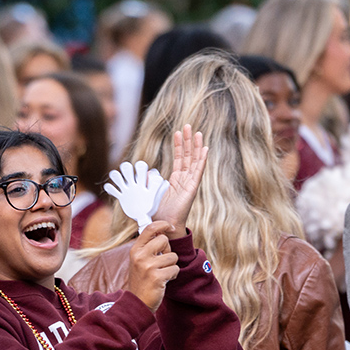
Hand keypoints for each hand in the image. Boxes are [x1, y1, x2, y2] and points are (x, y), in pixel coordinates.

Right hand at [125, 221, 178, 310]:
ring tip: (162, 273)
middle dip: (168, 250)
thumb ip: (148, 246)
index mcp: (135, 250)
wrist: (137, 302)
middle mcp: (140, 256)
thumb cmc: (142, 279)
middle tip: (162, 261)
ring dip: (171, 265)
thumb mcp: (139, 260)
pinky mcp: (157, 277)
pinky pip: (175, 269)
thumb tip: (162, 231)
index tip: (170, 227)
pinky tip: (163, 281)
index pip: (150, 229)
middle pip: (164, 240)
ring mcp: (148, 267)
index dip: (163, 224)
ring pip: (172, 256)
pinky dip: (172, 275)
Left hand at [149, 124, 206, 238]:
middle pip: (189, 156)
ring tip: (196, 132)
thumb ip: (150, 182)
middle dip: (188, 141)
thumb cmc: (159, 213)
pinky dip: (202, 159)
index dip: (179, 145)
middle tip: (188, 126)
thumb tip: (145, 173)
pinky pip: (198, 171)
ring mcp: (190, 183)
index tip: (177, 132)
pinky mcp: (192, 188)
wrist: (164, 224)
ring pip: (194, 160)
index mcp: (176, 180)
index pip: (180, 159)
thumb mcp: (151, 193)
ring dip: (195, 146)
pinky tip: (205, 148)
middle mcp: (185, 180)